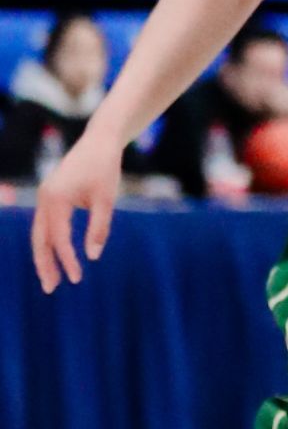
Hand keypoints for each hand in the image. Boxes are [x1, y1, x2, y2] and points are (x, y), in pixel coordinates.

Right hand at [31, 131, 121, 292]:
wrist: (100, 140)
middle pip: (39, 239)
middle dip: (44, 264)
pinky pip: (46, 224)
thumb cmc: (106, 167)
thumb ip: (99, 228)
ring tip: (51, 279)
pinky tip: (57, 257)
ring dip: (44, 256)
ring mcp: (45, 196)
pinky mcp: (50, 195)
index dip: (67, 259)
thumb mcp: (107, 198)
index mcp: (56, 198)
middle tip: (50, 289)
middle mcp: (45, 198)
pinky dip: (49, 242)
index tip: (78, 278)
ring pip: (39, 233)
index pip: (59, 237)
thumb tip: (93, 256)